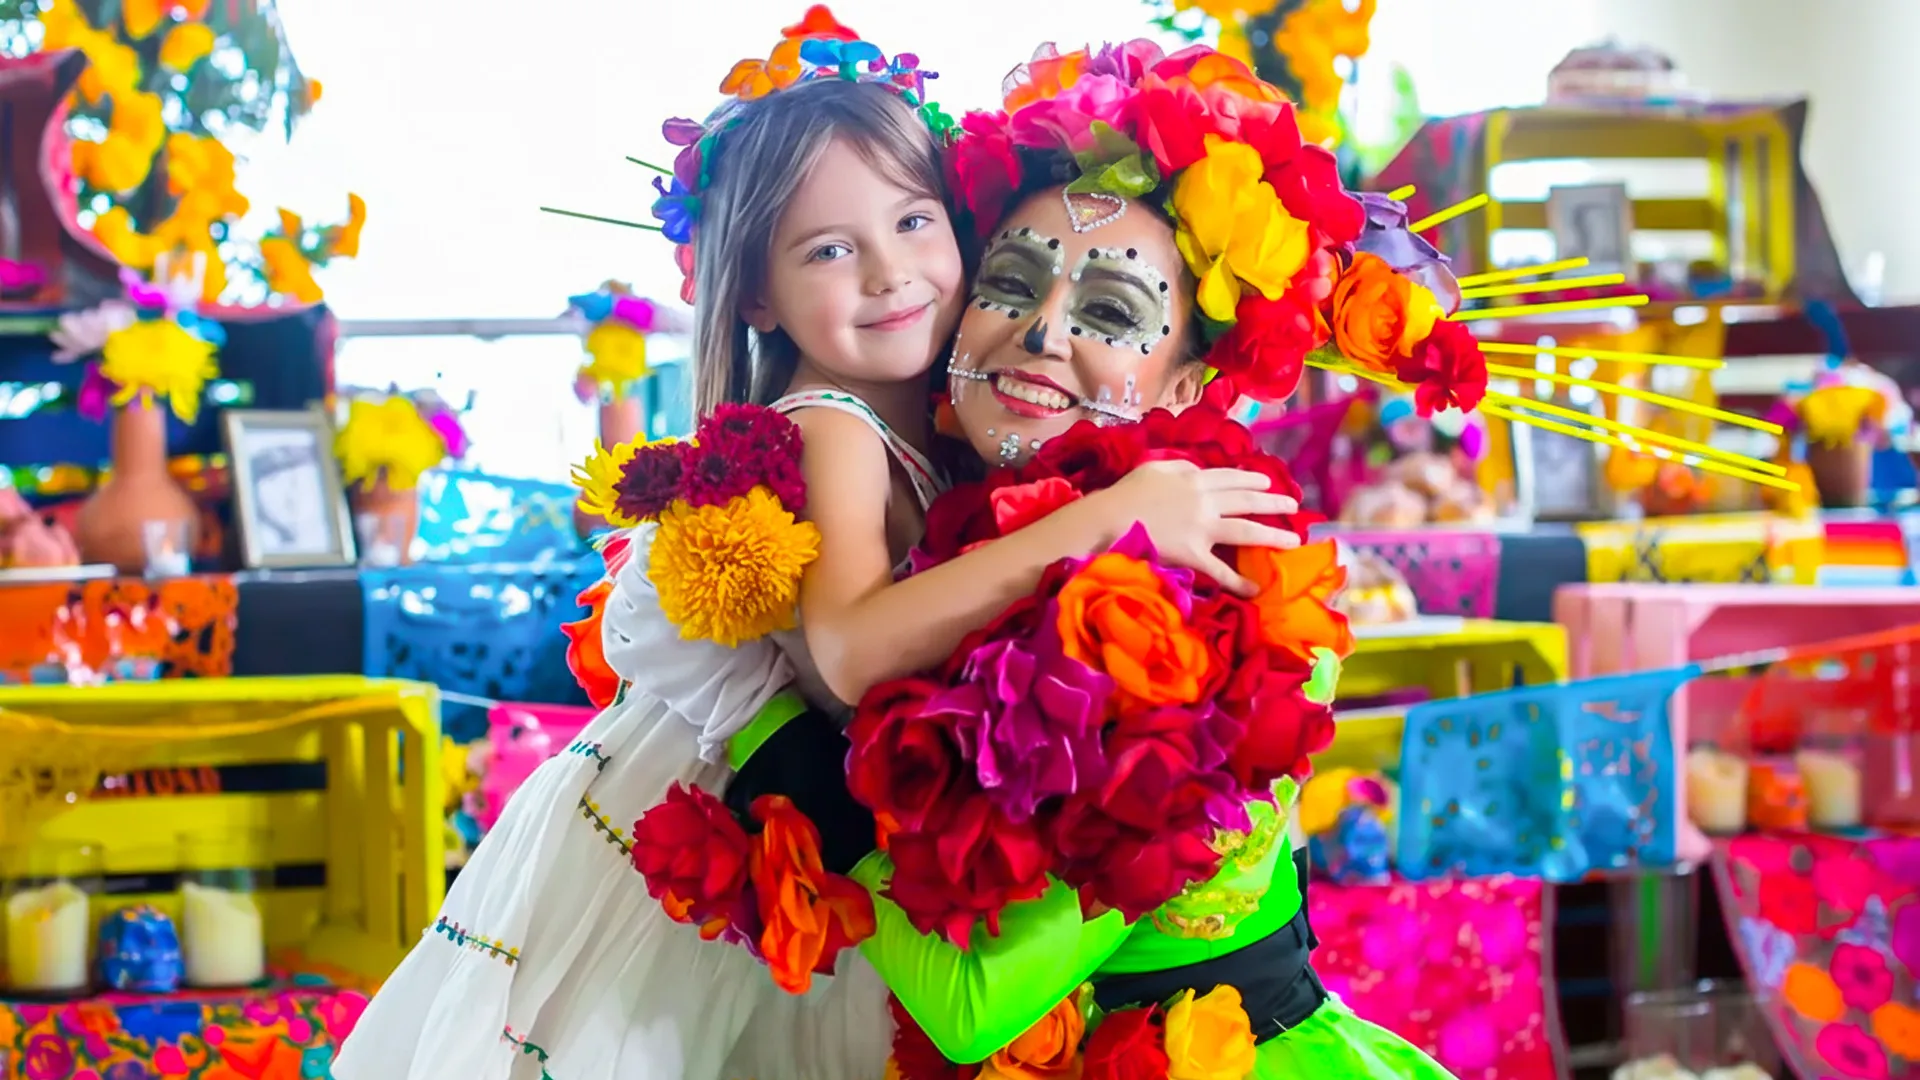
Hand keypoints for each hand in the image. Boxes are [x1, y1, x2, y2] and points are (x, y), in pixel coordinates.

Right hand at [1101, 460, 1300, 595]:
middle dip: (1273, 503)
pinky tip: (1255, 589)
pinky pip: (1220, 571)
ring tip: (1292, 541)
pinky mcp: (1193, 555)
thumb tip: (1196, 471)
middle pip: (1246, 502)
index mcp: (1194, 480)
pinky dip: (1238, 581)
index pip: (1230, 478)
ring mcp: (1201, 529)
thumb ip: (1178, 467)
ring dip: (1272, 536)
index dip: (1252, 480)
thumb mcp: (1152, 468)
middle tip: (1293, 506)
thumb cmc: (1125, 494)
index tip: (1267, 482)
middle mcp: (1204, 502)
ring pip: (1245, 531)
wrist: (1109, 519)